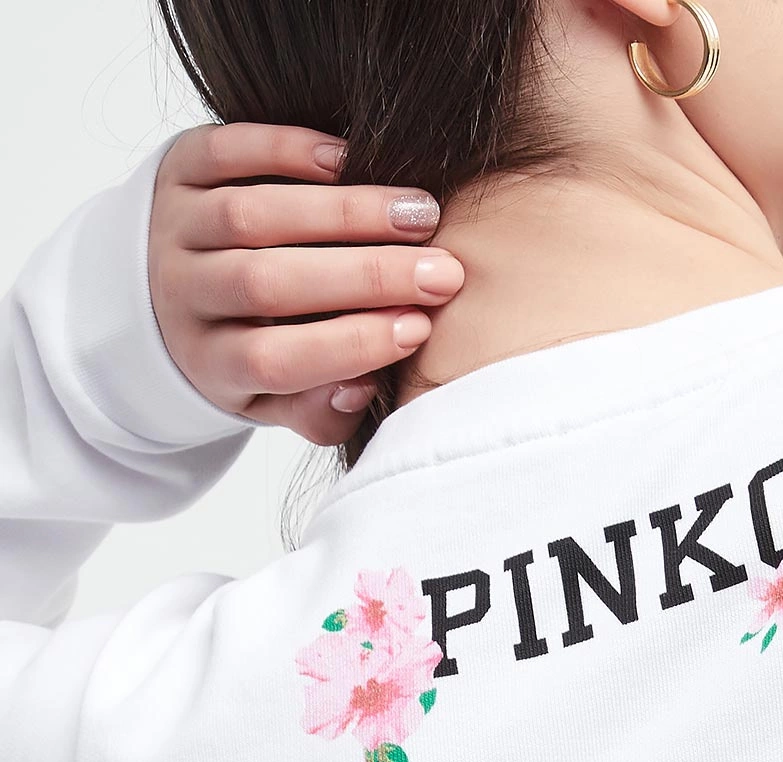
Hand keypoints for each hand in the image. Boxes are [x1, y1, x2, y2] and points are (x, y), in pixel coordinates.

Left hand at [147, 122, 462, 445]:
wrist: (162, 290)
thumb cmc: (247, 350)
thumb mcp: (275, 403)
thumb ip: (321, 411)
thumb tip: (362, 386)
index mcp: (210, 364)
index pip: (275, 360)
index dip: (348, 345)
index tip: (419, 329)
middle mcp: (182, 295)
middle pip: (268, 285)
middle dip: (366, 277)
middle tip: (442, 272)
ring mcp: (175, 228)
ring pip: (253, 216)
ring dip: (346, 213)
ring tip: (419, 215)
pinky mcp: (177, 170)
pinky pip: (229, 154)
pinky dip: (289, 151)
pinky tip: (350, 160)